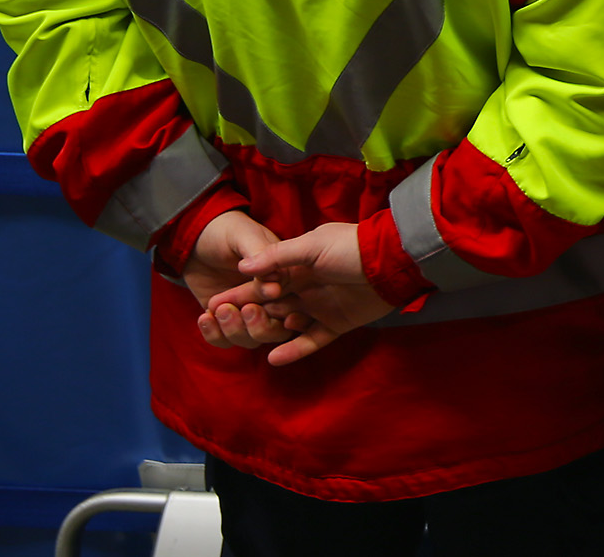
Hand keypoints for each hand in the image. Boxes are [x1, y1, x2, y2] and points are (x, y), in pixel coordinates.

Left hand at [184, 211, 296, 351]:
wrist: (195, 237)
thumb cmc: (227, 230)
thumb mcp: (244, 236)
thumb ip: (259, 255)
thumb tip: (274, 286)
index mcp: (286, 279)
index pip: (295, 306)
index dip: (284, 313)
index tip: (264, 303)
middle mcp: (272, 301)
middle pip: (277, 331)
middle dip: (259, 327)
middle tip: (242, 309)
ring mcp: (247, 312)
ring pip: (251, 339)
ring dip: (234, 330)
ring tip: (217, 310)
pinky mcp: (225, 320)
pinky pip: (224, 339)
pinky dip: (214, 334)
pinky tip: (204, 317)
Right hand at [214, 222, 397, 366]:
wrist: (392, 261)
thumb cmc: (351, 247)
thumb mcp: (312, 246)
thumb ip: (278, 257)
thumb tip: (242, 268)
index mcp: (296, 267)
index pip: (260, 284)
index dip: (237, 294)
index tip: (211, 306)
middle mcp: (304, 289)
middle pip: (268, 307)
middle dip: (245, 314)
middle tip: (224, 322)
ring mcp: (320, 307)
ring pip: (286, 325)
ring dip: (269, 330)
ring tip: (255, 332)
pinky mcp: (337, 324)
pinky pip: (311, 340)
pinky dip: (294, 350)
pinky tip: (273, 358)